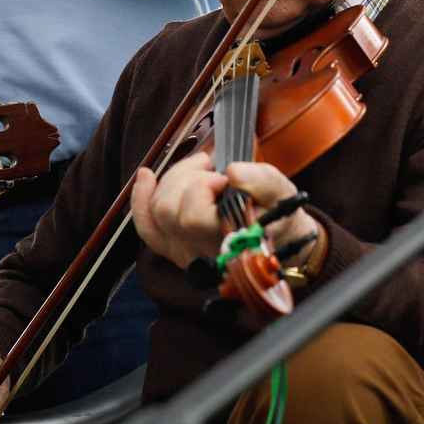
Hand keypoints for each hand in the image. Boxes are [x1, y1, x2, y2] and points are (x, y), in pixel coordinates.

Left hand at [131, 151, 319, 270]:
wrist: (278, 237)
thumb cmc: (277, 213)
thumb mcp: (281, 192)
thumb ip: (262, 181)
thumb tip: (234, 171)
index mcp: (226, 243)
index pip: (193, 217)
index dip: (203, 187)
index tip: (226, 178)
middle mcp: (200, 254)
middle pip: (168, 210)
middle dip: (190, 179)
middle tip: (215, 173)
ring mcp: (182, 252)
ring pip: (156, 210)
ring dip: (175, 179)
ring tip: (202, 170)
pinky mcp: (172, 246)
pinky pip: (146, 225)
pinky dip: (142, 198)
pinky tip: (147, 176)